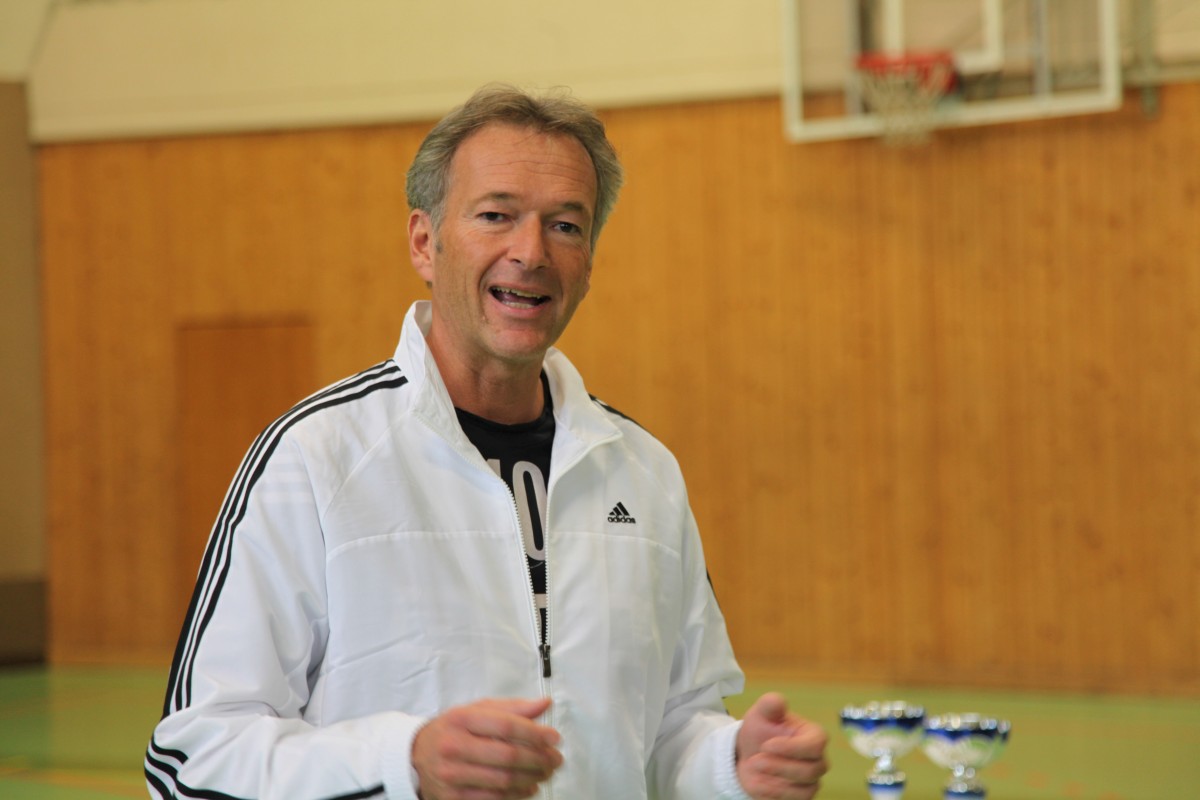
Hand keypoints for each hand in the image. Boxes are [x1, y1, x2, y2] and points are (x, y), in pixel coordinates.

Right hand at [412, 697, 561, 799]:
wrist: (416, 756)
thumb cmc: (454, 730)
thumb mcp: (477, 710)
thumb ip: (512, 708)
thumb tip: (545, 705)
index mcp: (462, 719)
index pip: (506, 726)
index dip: (536, 733)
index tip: (554, 738)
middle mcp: (453, 746)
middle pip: (508, 756)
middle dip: (539, 759)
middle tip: (555, 759)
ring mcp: (451, 775)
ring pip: (503, 780)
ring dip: (532, 778)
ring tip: (546, 773)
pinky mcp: (452, 798)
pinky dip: (517, 795)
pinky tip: (529, 788)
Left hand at [735, 693, 828, 799]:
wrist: (748, 753)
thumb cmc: (761, 730)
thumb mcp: (761, 714)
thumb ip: (770, 705)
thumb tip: (778, 700)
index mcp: (814, 736)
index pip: (816, 745)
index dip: (792, 748)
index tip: (767, 745)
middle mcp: (818, 760)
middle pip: (810, 771)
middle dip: (779, 766)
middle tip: (755, 759)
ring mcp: (810, 782)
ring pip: (804, 791)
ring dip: (775, 782)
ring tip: (754, 769)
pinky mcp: (799, 797)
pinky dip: (771, 794)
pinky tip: (756, 783)